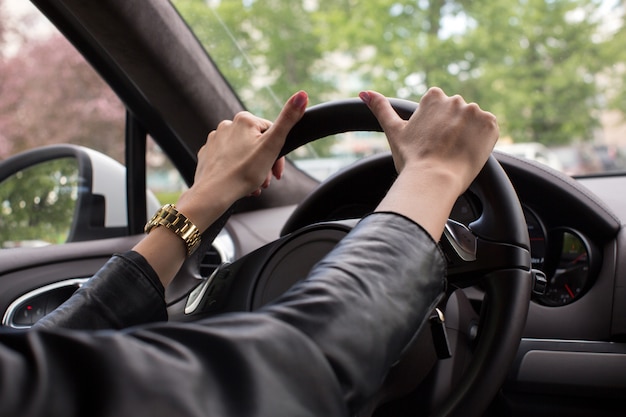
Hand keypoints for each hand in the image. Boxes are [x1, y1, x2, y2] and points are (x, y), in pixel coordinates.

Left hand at [176, 90, 307, 231]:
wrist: (213, 194)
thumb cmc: (243, 172)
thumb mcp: (273, 145)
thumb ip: (288, 119)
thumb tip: (302, 95)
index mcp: (244, 120)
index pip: (271, 134)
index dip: (278, 154)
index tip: (277, 172)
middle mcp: (227, 125)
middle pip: (257, 145)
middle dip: (265, 165)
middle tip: (265, 181)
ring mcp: (215, 140)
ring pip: (243, 155)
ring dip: (252, 171)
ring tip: (253, 185)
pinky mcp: (207, 155)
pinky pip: (228, 162)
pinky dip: (236, 172)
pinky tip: (239, 184)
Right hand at [360, 88, 497, 196]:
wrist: (434, 179)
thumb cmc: (411, 158)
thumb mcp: (394, 131)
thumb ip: (381, 108)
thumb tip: (364, 92)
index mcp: (433, 97)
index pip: (439, 109)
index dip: (435, 128)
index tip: (431, 142)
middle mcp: (455, 99)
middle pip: (456, 115)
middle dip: (452, 131)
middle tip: (442, 152)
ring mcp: (475, 111)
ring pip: (472, 124)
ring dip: (467, 136)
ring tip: (454, 155)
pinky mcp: (490, 125)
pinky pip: (489, 131)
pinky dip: (482, 142)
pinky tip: (468, 153)